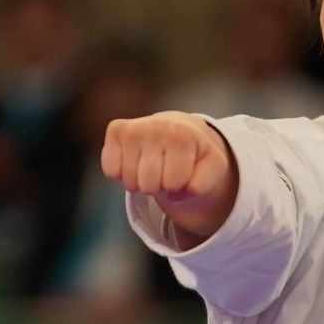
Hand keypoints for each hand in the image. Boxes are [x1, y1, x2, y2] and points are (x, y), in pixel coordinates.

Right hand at [101, 111, 235, 241]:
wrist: (180, 128)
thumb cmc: (195, 153)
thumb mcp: (212, 167)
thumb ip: (202, 184)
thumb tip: (175, 196)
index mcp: (182, 136)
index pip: (173, 184)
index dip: (178, 185)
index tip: (182, 170)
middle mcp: (156, 127)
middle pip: (148, 186)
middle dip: (158, 186)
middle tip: (165, 169)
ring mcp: (134, 128)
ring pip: (129, 182)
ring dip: (140, 182)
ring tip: (152, 165)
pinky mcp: (116, 130)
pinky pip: (110, 171)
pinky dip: (121, 173)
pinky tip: (134, 159)